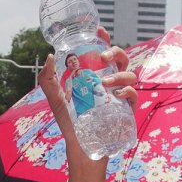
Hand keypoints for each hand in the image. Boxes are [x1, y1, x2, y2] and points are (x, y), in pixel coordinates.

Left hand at [38, 26, 136, 181]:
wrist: (80, 151)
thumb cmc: (71, 125)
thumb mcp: (56, 101)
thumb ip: (48, 81)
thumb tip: (48, 58)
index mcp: (95, 77)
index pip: (103, 53)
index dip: (104, 39)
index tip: (98, 30)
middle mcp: (109, 84)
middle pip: (121, 59)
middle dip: (115, 53)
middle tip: (102, 58)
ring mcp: (119, 98)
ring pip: (130, 76)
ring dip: (119, 75)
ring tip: (104, 84)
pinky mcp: (126, 112)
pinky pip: (133, 96)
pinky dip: (127, 92)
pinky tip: (116, 95)